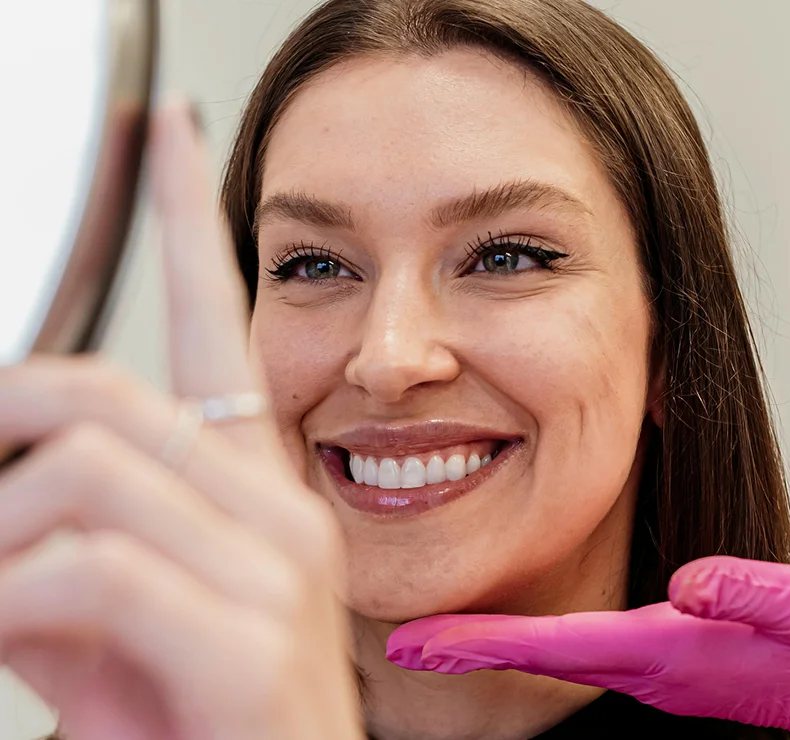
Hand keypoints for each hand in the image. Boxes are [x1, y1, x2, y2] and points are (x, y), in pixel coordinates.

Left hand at [0, 103, 361, 739]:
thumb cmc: (197, 736)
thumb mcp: (99, 632)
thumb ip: (56, 549)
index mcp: (249, 495)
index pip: (218, 327)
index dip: (189, 222)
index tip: (168, 129)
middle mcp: (274, 515)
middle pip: (99, 392)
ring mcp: (274, 574)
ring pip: (82, 471)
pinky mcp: (253, 644)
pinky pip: (88, 568)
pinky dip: (8, 602)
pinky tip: (13, 639)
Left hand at [388, 556, 789, 739]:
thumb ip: (754, 592)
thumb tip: (691, 581)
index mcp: (677, 652)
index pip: (558, 645)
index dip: (481, 643)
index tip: (412, 643)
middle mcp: (660, 665)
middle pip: (544, 654)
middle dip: (470, 648)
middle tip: (398, 643)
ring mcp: (671, 667)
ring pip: (566, 654)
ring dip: (502, 646)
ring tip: (443, 636)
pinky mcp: (689, 658)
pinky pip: (598, 651)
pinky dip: (547, 643)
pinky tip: (529, 636)